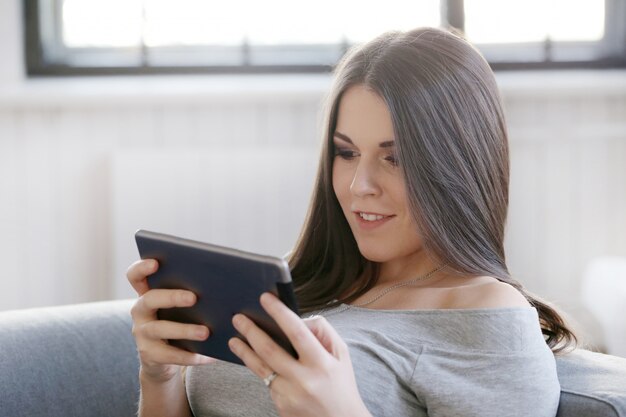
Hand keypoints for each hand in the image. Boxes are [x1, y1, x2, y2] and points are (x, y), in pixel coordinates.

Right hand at [127, 259, 214, 382]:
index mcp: (147, 294)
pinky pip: (169, 355)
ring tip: (206, 332)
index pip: (135, 276)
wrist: (164, 361)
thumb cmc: (178, 322)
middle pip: (149, 299)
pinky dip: (190, 355)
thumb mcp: (180, 307)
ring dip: (184, 330)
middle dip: (171, 297)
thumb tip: (223, 284)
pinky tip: (208, 356)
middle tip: (194, 298)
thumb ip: (190, 293)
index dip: (141, 268)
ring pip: (160, 328)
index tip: (156, 263)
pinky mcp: (149, 354)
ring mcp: (142, 333)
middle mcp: (140, 311)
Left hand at [228, 293, 371, 416]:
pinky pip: (267, 383)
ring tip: (234, 339)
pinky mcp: (281, 407)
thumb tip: (299, 319)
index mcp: (322, 363)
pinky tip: (253, 360)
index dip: (279, 313)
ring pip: (261, 368)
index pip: (297, 332)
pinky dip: (261, 370)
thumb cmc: (341, 384)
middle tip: (238, 317)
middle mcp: (304, 380)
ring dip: (244, 351)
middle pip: (269, 350)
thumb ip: (323, 332)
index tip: (265, 298)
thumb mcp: (342, 354)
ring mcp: (290, 396)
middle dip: (251, 331)